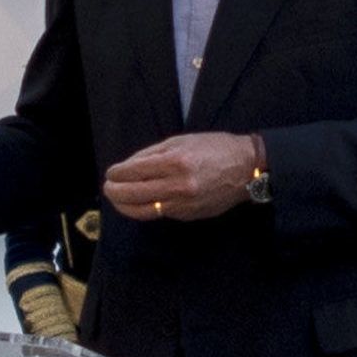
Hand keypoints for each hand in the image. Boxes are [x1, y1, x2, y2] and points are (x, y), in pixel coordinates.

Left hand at [100, 131, 270, 222]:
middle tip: (108, 187)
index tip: (111, 173)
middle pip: (134, 194)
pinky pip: (161, 213)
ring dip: (125, 206)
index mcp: (176, 162)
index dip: (118, 173)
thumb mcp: (182, 141)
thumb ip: (152, 153)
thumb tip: (128, 166)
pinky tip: (141, 202)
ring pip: (144, 211)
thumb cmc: (215, 148)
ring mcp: (184, 204)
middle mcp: (178, 186)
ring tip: (117, 199)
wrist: (247, 169)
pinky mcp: (189, 215)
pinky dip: (147, 208)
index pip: (135, 171)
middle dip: (115, 191)